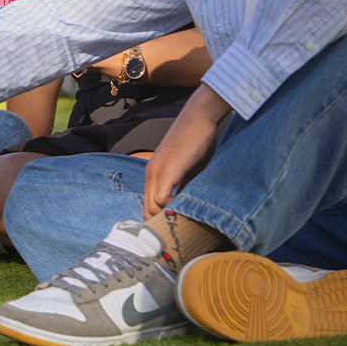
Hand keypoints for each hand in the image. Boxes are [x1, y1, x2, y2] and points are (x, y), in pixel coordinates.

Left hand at [142, 84, 229, 217]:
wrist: (200, 116)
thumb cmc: (198, 140)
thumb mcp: (190, 169)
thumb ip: (185, 186)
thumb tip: (186, 205)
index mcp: (154, 172)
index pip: (148, 205)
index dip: (160, 217)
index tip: (174, 224)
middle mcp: (151, 173)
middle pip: (147, 210)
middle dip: (161, 222)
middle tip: (178, 228)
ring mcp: (156, 171)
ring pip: (151, 208)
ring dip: (166, 216)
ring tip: (183, 220)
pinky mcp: (166, 170)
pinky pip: (160, 200)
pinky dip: (170, 208)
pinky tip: (184, 207)